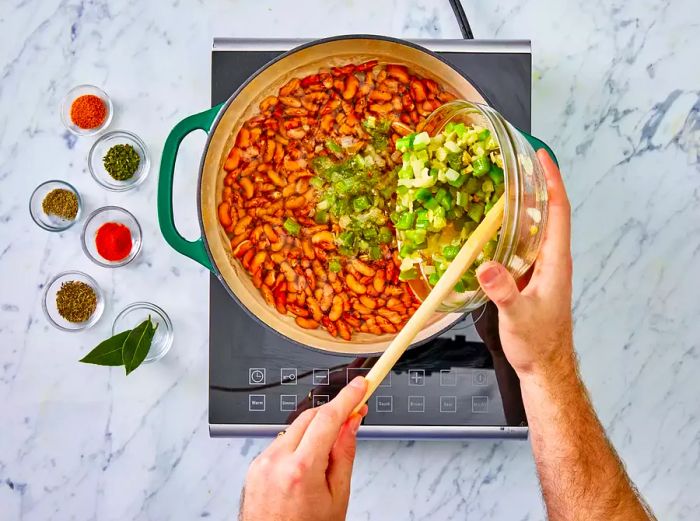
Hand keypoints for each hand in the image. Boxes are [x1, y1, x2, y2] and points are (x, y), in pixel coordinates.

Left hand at [240, 377, 367, 520]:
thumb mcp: (338, 497)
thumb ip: (344, 454)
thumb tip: (351, 423)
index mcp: (301, 470)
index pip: (328, 418)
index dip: (347, 398)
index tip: (360, 385)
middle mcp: (276, 461)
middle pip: (310, 417)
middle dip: (332, 413)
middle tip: (354, 415)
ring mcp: (261, 463)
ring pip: (295, 428)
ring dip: (314, 431)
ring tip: (325, 459)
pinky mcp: (254, 467)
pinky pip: (281, 443)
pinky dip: (297, 444)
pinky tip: (306, 465)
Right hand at [475, 149, 573, 379]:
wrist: (544, 366)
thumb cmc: (538, 343)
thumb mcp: (518, 316)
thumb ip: (503, 291)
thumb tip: (485, 266)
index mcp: (556, 262)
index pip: (558, 212)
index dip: (552, 182)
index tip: (542, 157)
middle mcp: (552, 260)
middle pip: (548, 213)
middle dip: (536, 185)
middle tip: (515, 163)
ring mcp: (542, 269)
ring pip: (535, 228)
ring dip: (524, 205)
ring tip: (501, 185)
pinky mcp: (530, 278)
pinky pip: (522, 245)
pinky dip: (511, 228)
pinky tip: (492, 227)